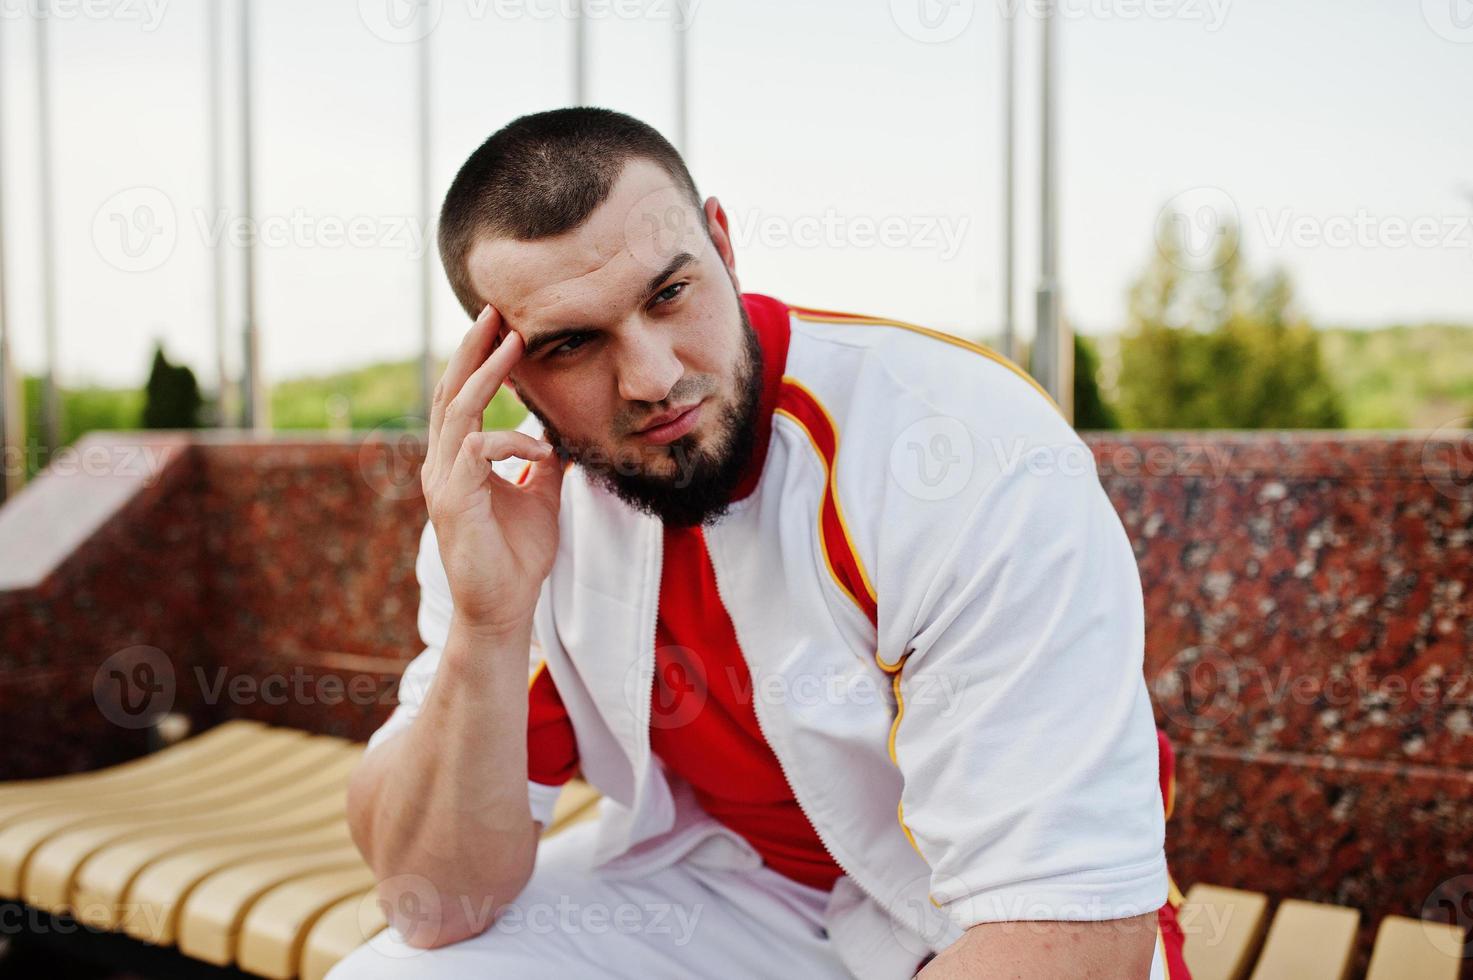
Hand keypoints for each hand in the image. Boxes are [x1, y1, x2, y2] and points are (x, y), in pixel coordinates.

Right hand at [421, 304, 564, 642]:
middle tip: (495, 311)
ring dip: (487, 375)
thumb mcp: (540, 496)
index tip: (504, 327)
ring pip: (458, 412)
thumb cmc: (518, 556)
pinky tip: (542, 448)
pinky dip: (512, 441)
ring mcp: (444, 482)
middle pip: (450, 392)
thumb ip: (542, 462)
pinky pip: (478, 451)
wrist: (505, 607)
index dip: (479, 361)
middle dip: (473, 349)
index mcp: (458, 461)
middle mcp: (442, 465)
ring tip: (514, 344)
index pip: (462, 398)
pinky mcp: (455, 502)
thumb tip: (559, 433)